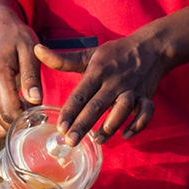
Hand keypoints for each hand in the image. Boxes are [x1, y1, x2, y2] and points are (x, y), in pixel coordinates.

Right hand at [0, 0, 42, 137]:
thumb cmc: (16, 37)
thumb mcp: (29, 51)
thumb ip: (31, 77)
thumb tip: (35, 100)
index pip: (10, 110)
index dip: (28, 119)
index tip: (42, 115)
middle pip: (3, 121)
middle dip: (22, 124)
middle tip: (40, 115)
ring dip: (14, 126)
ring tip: (30, 114)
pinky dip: (5, 124)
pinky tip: (19, 113)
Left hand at [40, 32, 173, 144]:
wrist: (152, 47)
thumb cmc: (116, 53)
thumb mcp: (89, 54)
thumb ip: (62, 59)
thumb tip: (36, 50)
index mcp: (98, 72)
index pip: (81, 94)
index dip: (70, 111)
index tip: (60, 127)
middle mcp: (114, 82)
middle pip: (97, 105)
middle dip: (84, 124)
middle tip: (71, 141)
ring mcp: (132, 90)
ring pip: (122, 110)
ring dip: (111, 126)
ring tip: (98, 140)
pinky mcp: (147, 96)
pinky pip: (146, 113)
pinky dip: (138, 125)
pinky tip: (126, 135)